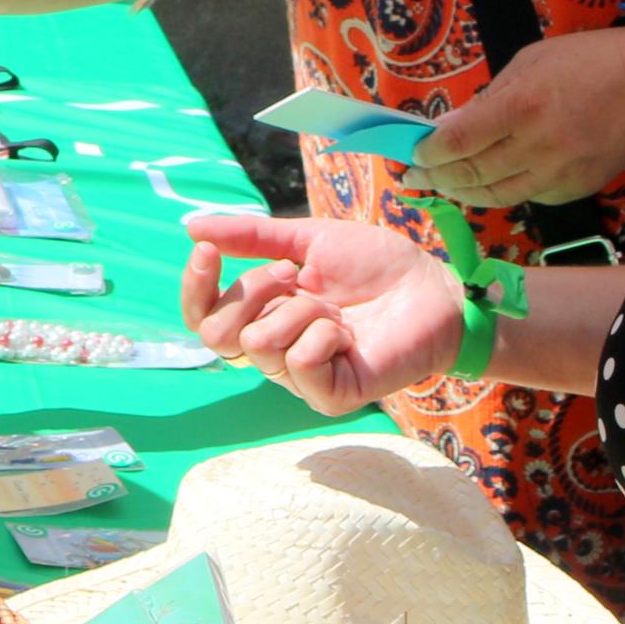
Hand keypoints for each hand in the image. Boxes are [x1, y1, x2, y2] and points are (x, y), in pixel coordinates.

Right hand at [177, 207, 461, 416]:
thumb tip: (191, 227)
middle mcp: (274, 348)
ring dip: (299, 311)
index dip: (195, 287)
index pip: (203, 316)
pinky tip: (346, 333)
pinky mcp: (331, 396)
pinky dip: (322, 336)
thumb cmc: (376, 264)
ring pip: (259, 345)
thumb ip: (252, 236)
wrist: (433, 285)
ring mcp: (300, 377)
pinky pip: (299, 364)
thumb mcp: (309, 239)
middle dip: (251, 291)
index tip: (206, 252)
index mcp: (263, 313)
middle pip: (216, 335)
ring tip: (334, 308)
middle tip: (293, 274)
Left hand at [413, 20, 624, 208]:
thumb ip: (488, 100)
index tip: (414, 155)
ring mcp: (561, 172)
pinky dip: (502, 192)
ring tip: (444, 186)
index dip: (429, 153)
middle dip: (437, 178)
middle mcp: (539, 146)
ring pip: (498, 195)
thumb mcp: (528, 63)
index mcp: (523, 107)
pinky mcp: (577, 188)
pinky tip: (488, 183)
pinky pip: (528, 197)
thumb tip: (450, 129)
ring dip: (464, 192)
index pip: (459, 142)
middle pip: (472, 174)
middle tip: (414, 178)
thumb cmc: (586, 60)